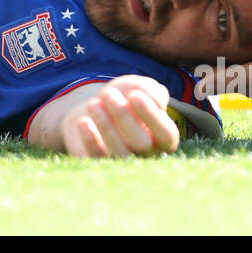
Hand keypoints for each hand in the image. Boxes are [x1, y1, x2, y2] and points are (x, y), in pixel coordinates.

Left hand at [61, 76, 180, 157]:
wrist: (97, 105)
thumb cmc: (125, 96)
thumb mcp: (140, 88)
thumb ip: (152, 91)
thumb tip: (157, 102)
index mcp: (163, 138)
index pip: (167, 134)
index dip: (152, 116)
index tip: (134, 95)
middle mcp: (147, 154)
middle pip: (141, 143)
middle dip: (124, 116)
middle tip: (108, 94)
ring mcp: (125, 162)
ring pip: (120, 153)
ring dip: (106, 126)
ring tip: (93, 103)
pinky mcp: (101, 164)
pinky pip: (98, 159)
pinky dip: (90, 140)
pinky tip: (84, 121)